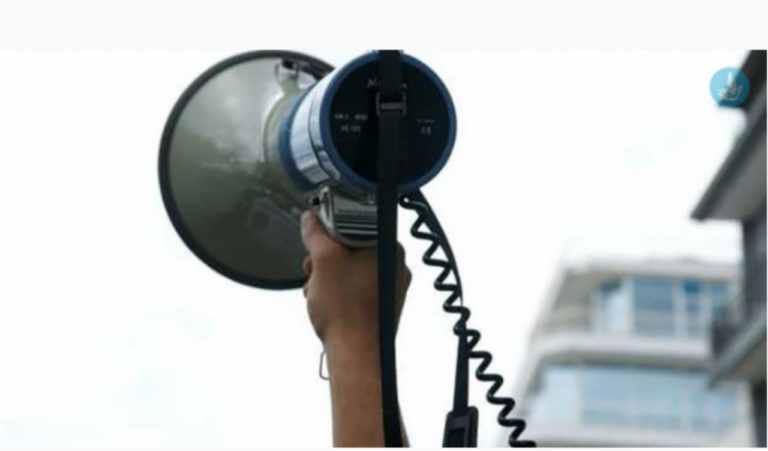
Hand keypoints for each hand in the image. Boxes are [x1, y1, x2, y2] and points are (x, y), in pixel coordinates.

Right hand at [300, 210, 411, 346]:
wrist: (356, 354)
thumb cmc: (345, 310)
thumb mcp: (323, 260)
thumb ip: (316, 233)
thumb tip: (311, 219)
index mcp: (389, 247)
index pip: (356, 222)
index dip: (330, 229)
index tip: (316, 238)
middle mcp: (395, 265)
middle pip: (352, 247)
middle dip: (325, 258)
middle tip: (313, 269)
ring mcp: (390, 287)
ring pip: (351, 268)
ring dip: (328, 276)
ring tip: (317, 290)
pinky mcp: (382, 304)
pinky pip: (357, 287)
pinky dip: (338, 290)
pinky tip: (326, 302)